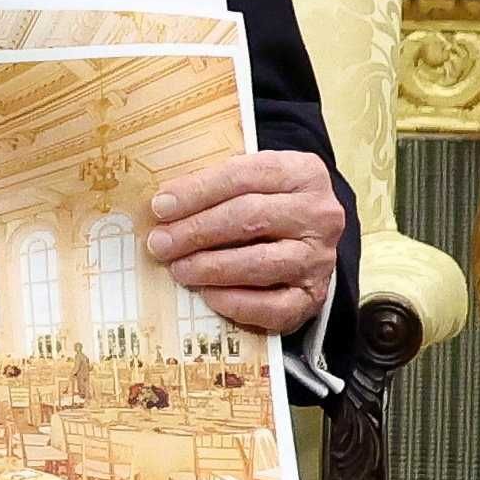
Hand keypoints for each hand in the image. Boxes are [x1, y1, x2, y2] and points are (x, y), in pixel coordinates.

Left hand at [148, 149, 339, 338]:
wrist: (308, 242)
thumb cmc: (267, 206)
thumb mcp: (250, 182)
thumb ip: (216, 186)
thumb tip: (164, 206)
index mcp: (303, 174)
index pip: (244, 176)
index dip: (197, 191)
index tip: (160, 206)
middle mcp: (319, 215)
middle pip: (249, 217)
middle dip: (196, 231)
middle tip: (161, 243)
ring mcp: (319, 258)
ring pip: (259, 262)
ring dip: (210, 267)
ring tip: (178, 268)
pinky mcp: (313, 297)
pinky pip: (272, 306)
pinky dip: (235, 302)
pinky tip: (208, 295)